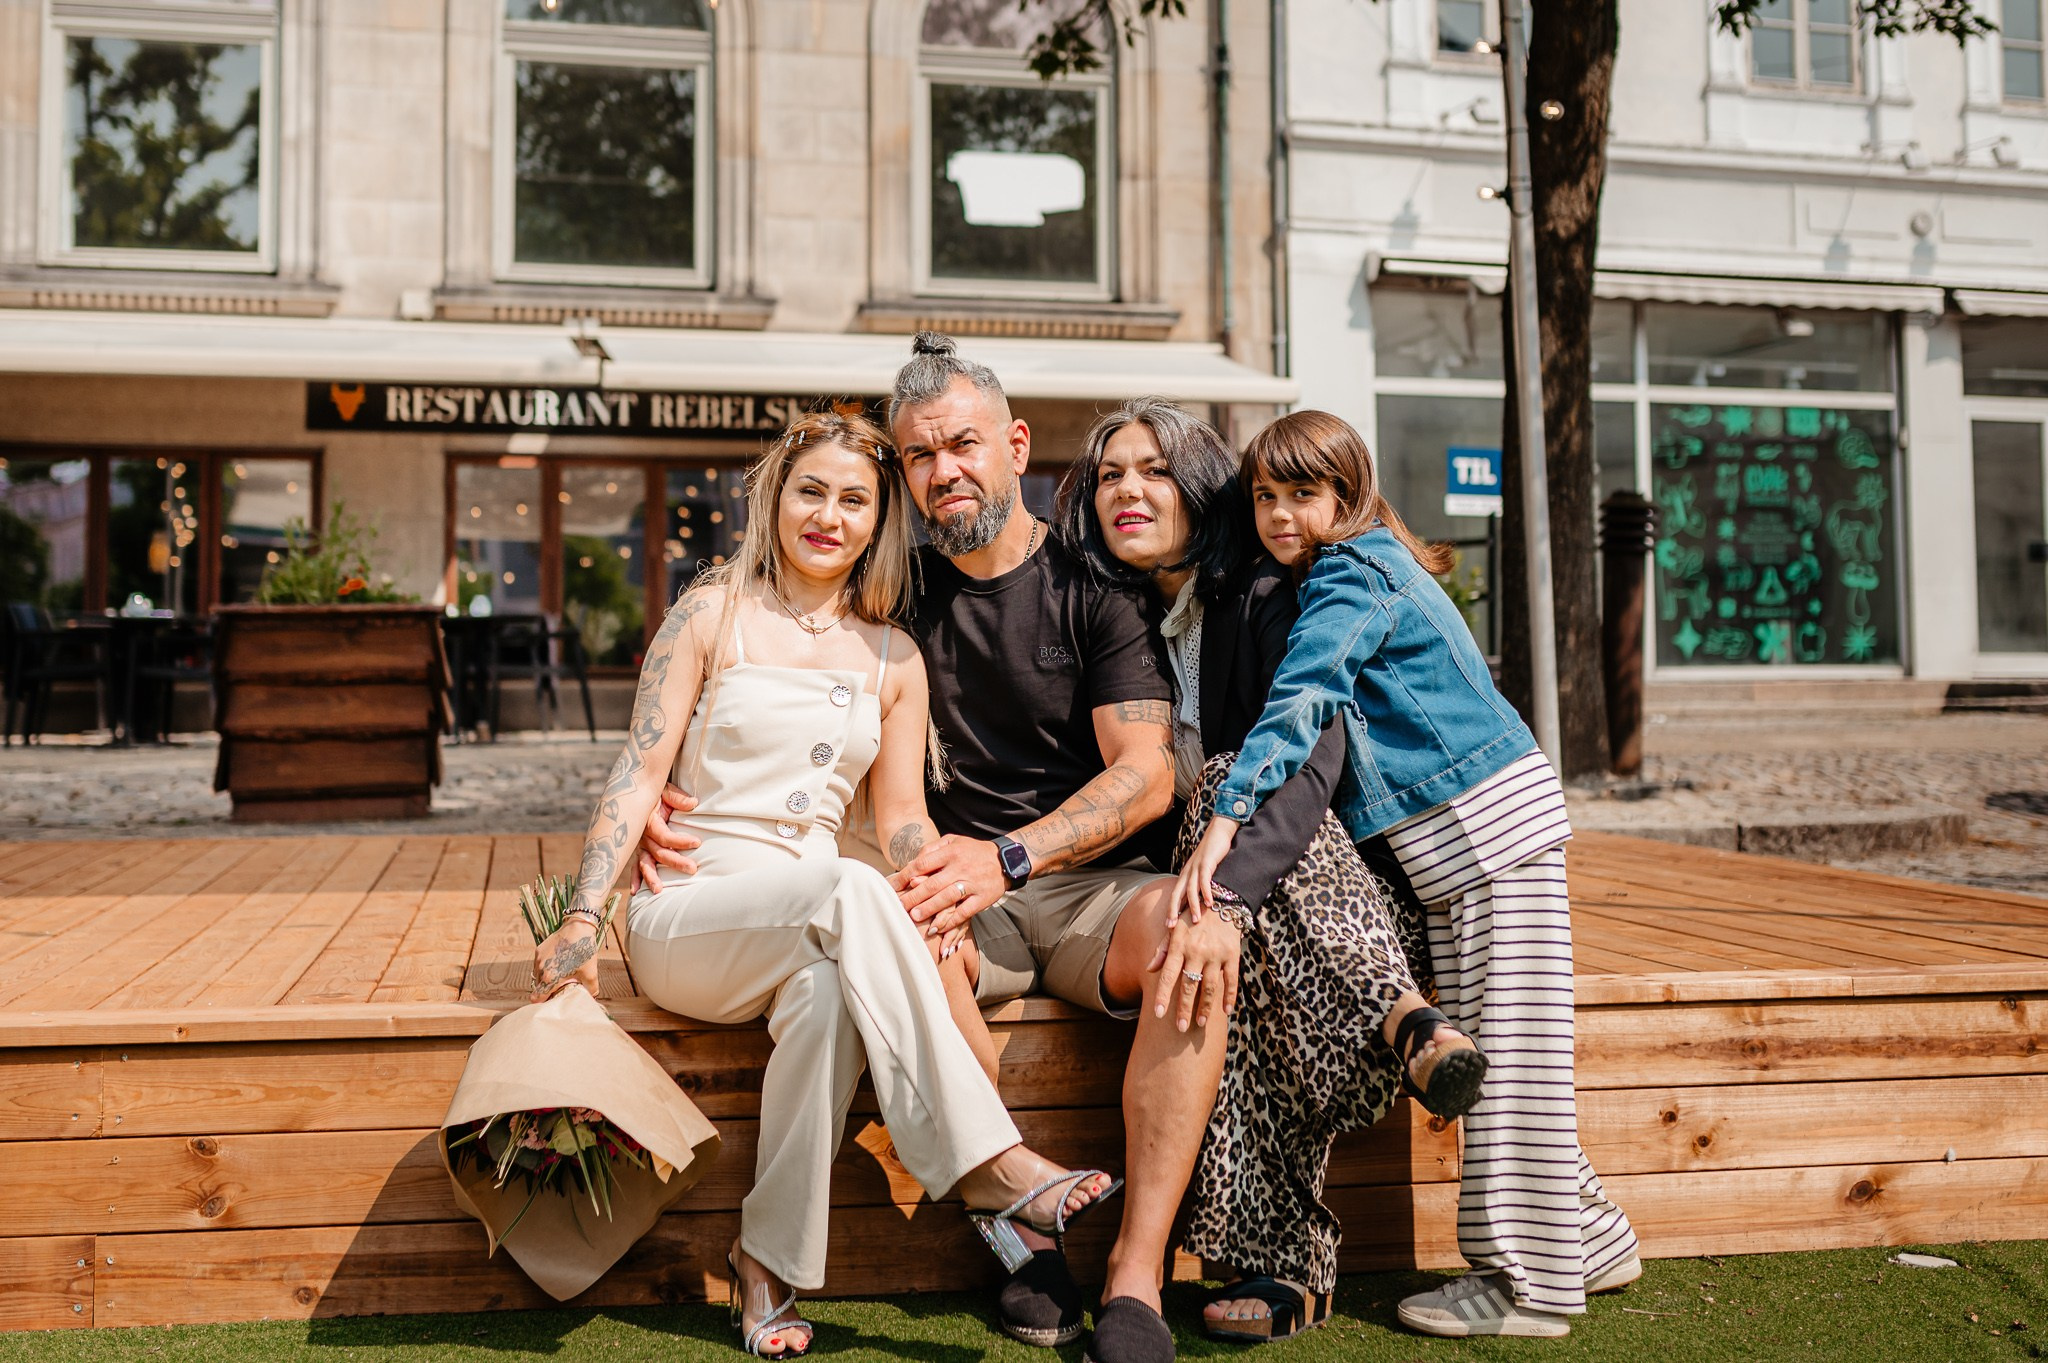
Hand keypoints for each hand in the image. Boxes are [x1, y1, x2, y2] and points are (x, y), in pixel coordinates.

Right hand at [532, 917, 600, 1001]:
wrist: (579, 927)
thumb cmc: (585, 951)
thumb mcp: (591, 973)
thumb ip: (591, 990)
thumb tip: (591, 998)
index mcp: (550, 978)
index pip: (536, 998)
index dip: (543, 1002)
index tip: (551, 1000)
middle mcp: (540, 969)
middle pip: (538, 987)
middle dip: (547, 990)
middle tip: (560, 987)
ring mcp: (538, 959)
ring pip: (538, 976)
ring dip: (546, 978)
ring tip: (560, 974)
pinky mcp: (539, 950)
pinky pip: (539, 964)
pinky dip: (546, 967)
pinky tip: (558, 962)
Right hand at [634, 783, 701, 890]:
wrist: (637, 792)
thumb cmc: (656, 792)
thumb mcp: (666, 791)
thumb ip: (678, 798)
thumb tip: (693, 803)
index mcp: (649, 821)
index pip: (665, 836)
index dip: (680, 841)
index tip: (697, 843)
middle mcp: (642, 835)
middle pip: (658, 853)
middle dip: (675, 862)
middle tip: (692, 869)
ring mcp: (639, 845)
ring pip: (645, 863)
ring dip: (651, 877)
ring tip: (659, 890)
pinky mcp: (638, 850)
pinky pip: (635, 866)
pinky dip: (636, 878)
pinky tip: (636, 892)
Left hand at [889, 835, 1006, 940]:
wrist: (1007, 859)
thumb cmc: (973, 851)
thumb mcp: (954, 841)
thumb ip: (933, 849)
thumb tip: (913, 862)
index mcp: (951, 852)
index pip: (923, 864)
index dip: (905, 876)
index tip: (891, 886)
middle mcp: (961, 867)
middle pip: (933, 883)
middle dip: (913, 896)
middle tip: (898, 906)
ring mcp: (973, 883)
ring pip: (948, 897)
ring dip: (930, 909)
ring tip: (914, 917)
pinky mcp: (982, 898)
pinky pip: (965, 911)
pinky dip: (951, 920)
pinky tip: (938, 928)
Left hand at [1148, 912, 1240, 1030]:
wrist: (1222, 901)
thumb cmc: (1194, 919)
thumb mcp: (1175, 929)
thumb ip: (1162, 950)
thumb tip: (1148, 969)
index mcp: (1179, 945)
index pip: (1167, 975)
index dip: (1162, 995)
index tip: (1157, 1014)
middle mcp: (1196, 951)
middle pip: (1188, 985)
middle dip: (1183, 1009)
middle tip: (1180, 1028)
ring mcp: (1215, 954)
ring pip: (1209, 987)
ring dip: (1205, 1008)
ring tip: (1200, 1023)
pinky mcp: (1232, 955)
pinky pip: (1231, 980)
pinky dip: (1229, 997)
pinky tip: (1226, 1011)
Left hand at [1170, 817, 1239, 923]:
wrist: (1218, 832)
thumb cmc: (1212, 854)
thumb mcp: (1203, 871)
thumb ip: (1201, 884)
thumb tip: (1202, 902)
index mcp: (1185, 876)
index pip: (1174, 896)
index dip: (1170, 910)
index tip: (1168, 926)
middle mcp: (1187, 873)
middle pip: (1176, 894)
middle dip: (1173, 911)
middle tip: (1172, 927)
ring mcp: (1196, 868)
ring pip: (1190, 890)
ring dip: (1193, 906)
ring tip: (1196, 920)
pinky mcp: (1206, 863)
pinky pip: (1204, 880)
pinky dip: (1206, 892)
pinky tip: (1209, 903)